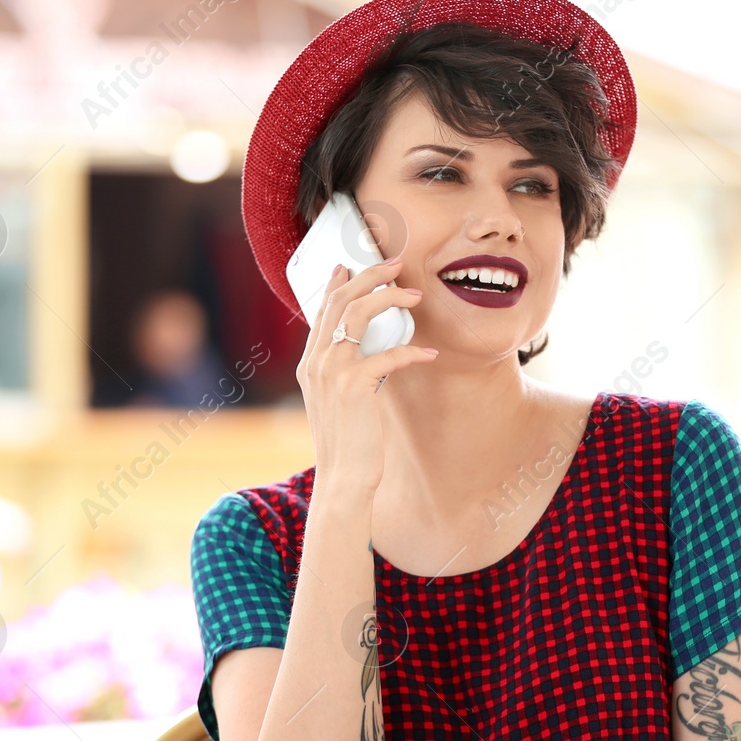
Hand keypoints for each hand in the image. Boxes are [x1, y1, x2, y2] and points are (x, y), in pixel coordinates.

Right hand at [297, 257, 435, 494]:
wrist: (343, 476)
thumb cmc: (349, 440)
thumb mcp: (341, 400)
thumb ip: (348, 372)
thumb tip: (371, 352)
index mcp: (311, 363)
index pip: (322, 311)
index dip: (338, 283)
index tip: (354, 264)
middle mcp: (316, 362)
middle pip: (340, 301)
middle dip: (370, 276)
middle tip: (396, 264)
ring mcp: (332, 373)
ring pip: (358, 315)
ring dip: (389, 298)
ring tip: (415, 295)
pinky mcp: (354, 387)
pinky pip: (387, 356)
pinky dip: (411, 352)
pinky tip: (430, 354)